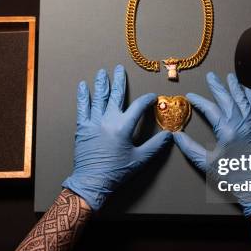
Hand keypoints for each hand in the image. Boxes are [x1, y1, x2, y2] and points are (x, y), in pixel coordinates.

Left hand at [62, 65, 171, 210]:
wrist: (92, 181)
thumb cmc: (117, 171)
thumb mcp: (140, 159)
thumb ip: (155, 145)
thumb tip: (169, 135)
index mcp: (124, 127)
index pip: (139, 107)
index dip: (147, 99)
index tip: (151, 96)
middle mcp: (108, 120)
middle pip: (116, 95)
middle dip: (119, 81)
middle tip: (120, 68)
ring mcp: (94, 122)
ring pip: (99, 98)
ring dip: (101, 84)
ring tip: (102, 72)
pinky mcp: (82, 127)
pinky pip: (82, 108)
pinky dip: (83, 96)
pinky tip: (82, 86)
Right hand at [173, 72, 250, 216]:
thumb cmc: (231, 176)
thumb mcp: (207, 163)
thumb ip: (190, 148)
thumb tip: (176, 135)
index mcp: (227, 131)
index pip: (211, 109)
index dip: (199, 101)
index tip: (191, 96)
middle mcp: (242, 124)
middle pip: (228, 99)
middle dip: (218, 86)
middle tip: (211, 76)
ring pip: (244, 100)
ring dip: (236, 87)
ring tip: (231, 76)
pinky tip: (249, 90)